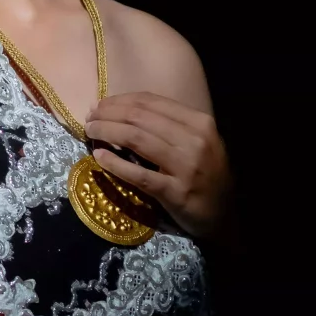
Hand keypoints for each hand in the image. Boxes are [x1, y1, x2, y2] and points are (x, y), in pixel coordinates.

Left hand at [85, 92, 231, 240]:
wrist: (225, 215)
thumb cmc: (206, 174)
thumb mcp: (197, 142)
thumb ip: (169, 125)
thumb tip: (124, 109)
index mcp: (199, 122)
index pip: (151, 102)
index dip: (120, 100)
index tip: (100, 104)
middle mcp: (194, 140)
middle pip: (140, 118)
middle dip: (109, 114)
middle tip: (90, 118)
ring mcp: (186, 166)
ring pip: (136, 139)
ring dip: (107, 132)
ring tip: (90, 132)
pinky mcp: (175, 192)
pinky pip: (138, 174)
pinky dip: (115, 164)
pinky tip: (99, 159)